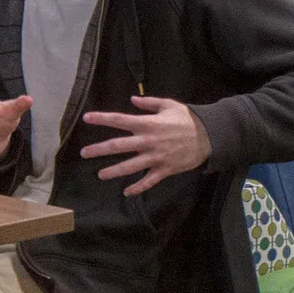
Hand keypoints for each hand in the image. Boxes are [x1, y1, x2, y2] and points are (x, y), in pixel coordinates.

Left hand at [80, 95, 212, 195]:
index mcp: (148, 124)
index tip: (86, 118)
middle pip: (119, 146)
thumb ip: (149, 103)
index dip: (102, 119)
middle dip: (99, 149)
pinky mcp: (165, 169)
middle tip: (84, 153)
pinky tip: (127, 192)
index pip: (119, 120)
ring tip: (101, 175)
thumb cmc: (188, 119)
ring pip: (131, 166)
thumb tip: (133, 100)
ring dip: (114, 171)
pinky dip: (138, 188)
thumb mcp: (169, 105)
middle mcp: (148, 141)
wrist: (209, 137)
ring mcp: (156, 157)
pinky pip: (149, 181)